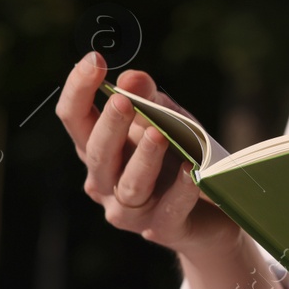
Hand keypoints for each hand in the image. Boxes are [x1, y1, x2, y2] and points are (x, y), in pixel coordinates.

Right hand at [56, 51, 237, 255]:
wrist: (213, 208)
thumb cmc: (180, 156)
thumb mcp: (171, 121)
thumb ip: (153, 101)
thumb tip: (133, 76)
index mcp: (96, 149)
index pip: (74, 118)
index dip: (79, 89)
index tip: (94, 60)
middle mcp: (104, 181)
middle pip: (97, 152)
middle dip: (110, 125)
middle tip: (123, 99)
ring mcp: (131, 210)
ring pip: (129, 184)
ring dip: (144, 158)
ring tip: (160, 134)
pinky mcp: (163, 229)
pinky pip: (170, 209)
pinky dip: (181, 189)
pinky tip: (193, 170)